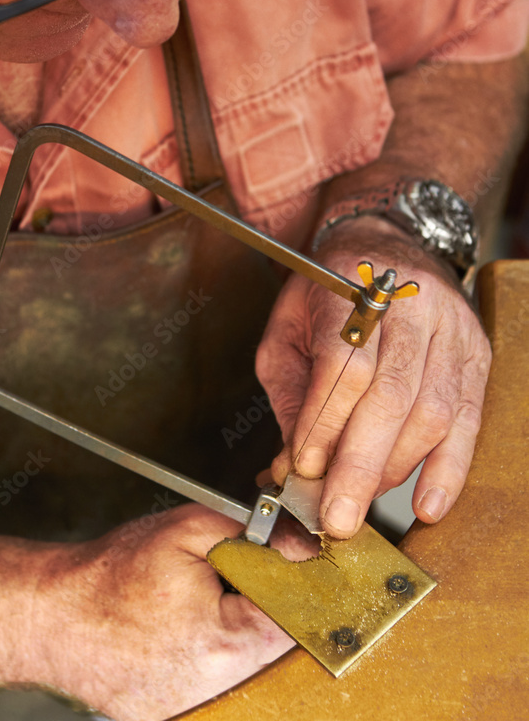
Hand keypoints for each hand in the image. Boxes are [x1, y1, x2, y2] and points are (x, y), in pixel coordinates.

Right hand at [0, 503, 317, 720]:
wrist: (48, 614)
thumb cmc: (109, 574)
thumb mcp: (186, 529)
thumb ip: (252, 533)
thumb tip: (300, 547)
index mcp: (224, 642)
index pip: (293, 619)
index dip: (291, 587)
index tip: (284, 569)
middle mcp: (211, 687)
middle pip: (266, 646)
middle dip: (255, 607)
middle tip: (220, 582)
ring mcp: (187, 707)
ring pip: (236, 667)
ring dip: (227, 633)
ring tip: (186, 607)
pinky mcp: (166, 715)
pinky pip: (202, 682)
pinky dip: (196, 655)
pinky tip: (169, 633)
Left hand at [255, 216, 490, 538]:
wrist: (387, 246)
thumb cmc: (328, 293)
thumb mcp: (289, 329)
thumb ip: (291, 396)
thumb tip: (292, 466)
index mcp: (353, 291)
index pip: (345, 364)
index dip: (326, 422)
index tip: (304, 468)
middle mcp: (409, 306)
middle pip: (390, 395)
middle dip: (360, 465)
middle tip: (337, 517)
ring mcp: (450, 330)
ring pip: (431, 411)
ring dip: (396, 469)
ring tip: (363, 503)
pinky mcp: (475, 355)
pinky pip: (468, 418)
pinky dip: (450, 467)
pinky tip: (429, 503)